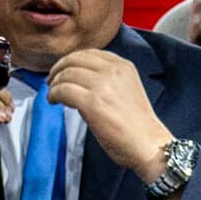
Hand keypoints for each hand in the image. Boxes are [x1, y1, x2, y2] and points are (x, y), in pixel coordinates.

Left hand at [47, 49, 170, 181]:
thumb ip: (105, 78)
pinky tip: (54, 101)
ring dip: (55, 84)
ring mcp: (102, 86)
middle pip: (74, 60)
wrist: (149, 146)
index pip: (89, 53)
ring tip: (53, 93)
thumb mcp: (126, 88)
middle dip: (59, 69)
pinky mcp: (92, 103)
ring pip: (66, 74)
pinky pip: (63, 91)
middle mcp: (112, 71)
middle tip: (51, 80)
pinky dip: (53, 94)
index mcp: (123, 66)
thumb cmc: (137, 124)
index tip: (63, 68)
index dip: (71, 60)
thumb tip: (76, 77)